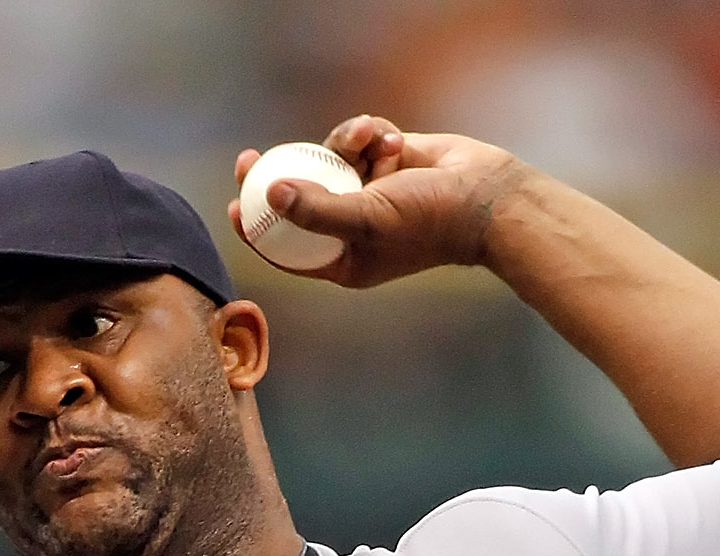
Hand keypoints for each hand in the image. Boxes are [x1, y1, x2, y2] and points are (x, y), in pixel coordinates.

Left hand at [230, 115, 531, 290]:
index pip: (289, 247)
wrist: (483, 196)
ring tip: (370, 139)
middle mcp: (352, 227)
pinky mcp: (384, 161)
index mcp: (344, 259)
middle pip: (298, 198)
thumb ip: (317, 209)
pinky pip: (358, 138)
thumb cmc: (428, 221)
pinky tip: (393, 139)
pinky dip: (370, 133)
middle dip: (275, 175)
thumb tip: (270, 194)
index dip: (257, 226)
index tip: (235, 202)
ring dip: (345, 141)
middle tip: (247, 158)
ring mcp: (368, 192)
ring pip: (330, 158)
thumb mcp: (366, 218)